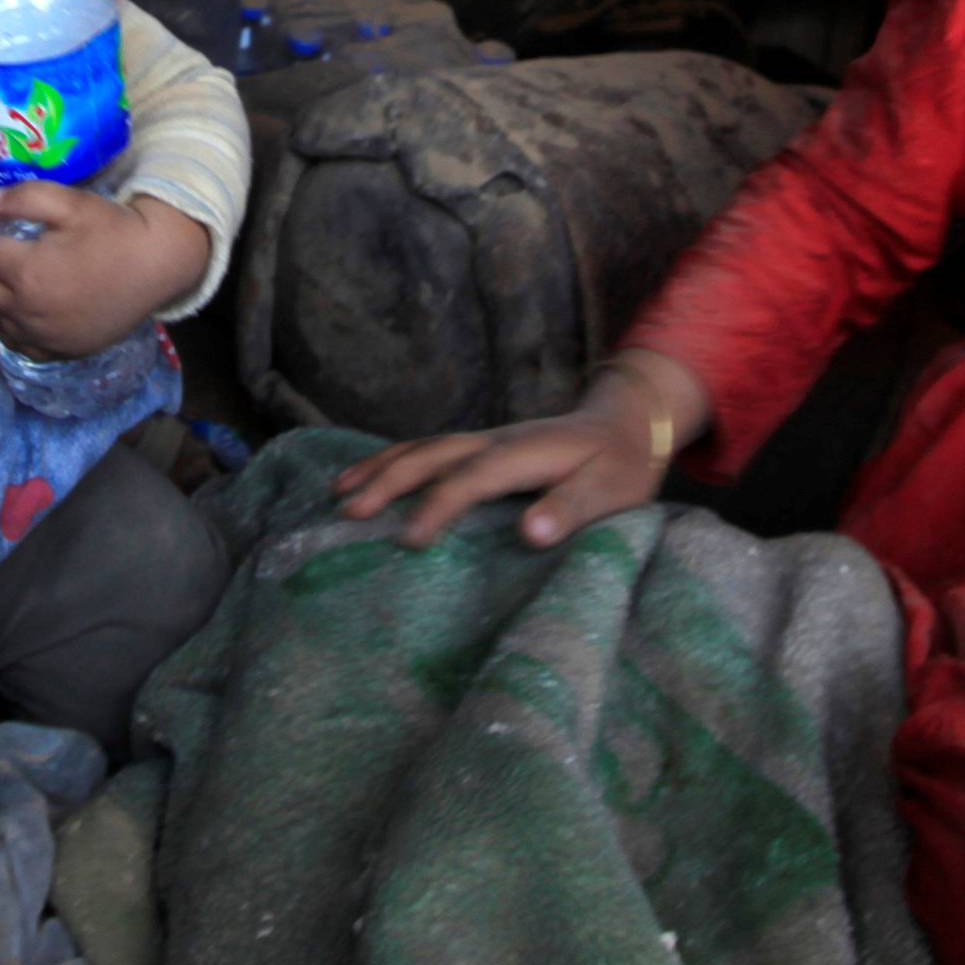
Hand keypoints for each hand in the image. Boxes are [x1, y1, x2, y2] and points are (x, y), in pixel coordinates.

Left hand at [0, 187, 209, 359]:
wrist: (157, 266)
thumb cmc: (115, 230)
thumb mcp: (73, 203)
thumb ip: (26, 197)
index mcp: (27, 270)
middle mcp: (27, 308)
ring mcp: (43, 334)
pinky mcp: (59, 349)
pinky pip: (16, 342)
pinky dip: (4, 326)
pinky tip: (9, 312)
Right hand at [332, 353, 708, 548]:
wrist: (626, 423)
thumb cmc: (620, 466)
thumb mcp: (612, 492)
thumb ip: (572, 509)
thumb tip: (531, 532)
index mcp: (525, 453)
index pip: (473, 478)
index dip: (440, 506)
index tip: (408, 541)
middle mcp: (497, 440)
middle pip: (434, 454)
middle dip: (390, 480)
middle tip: (348, 512)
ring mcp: (486, 440)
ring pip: (424, 447)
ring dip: (382, 467)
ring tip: (339, 492)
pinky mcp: (482, 448)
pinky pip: (430, 450)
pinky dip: (394, 460)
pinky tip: (366, 475)